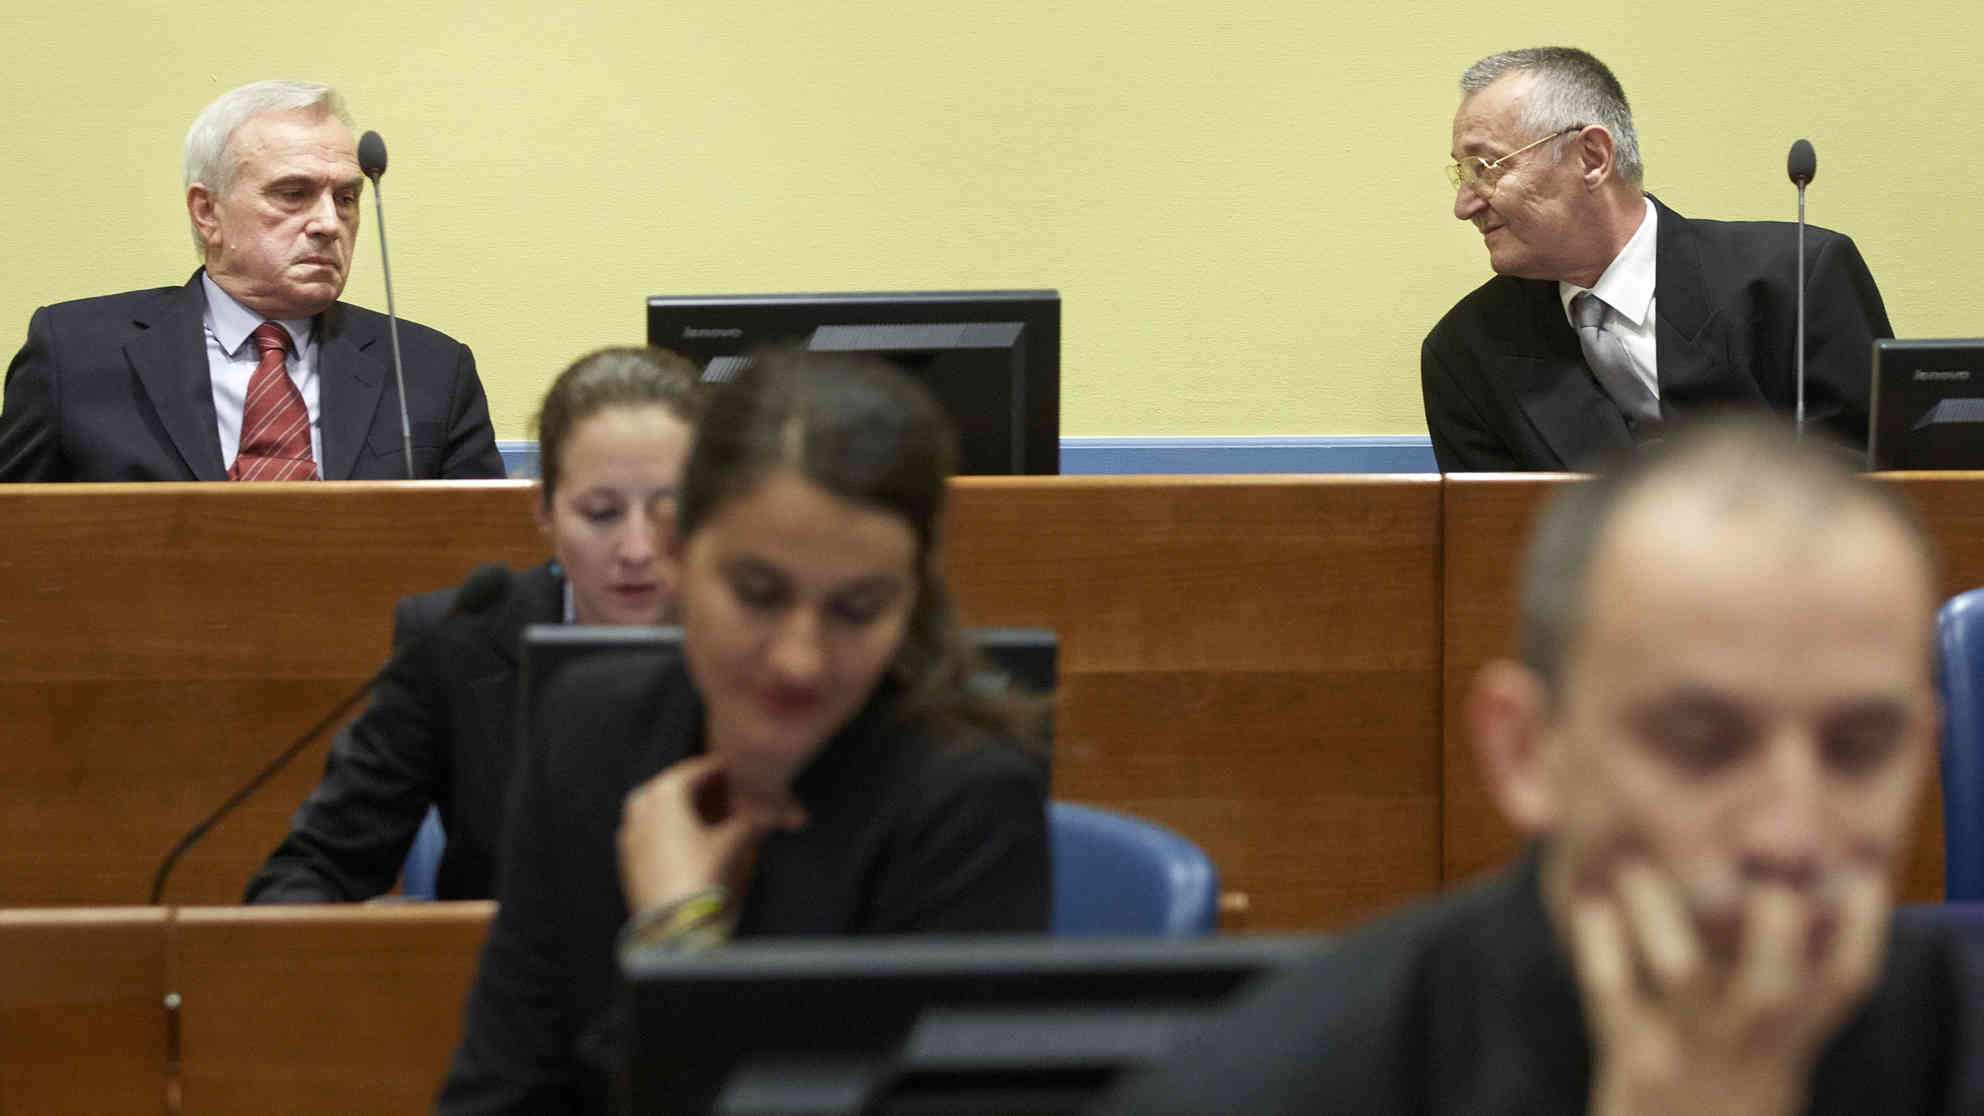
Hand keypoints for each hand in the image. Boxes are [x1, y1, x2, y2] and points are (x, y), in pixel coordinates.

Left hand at [616, 754, 806, 914]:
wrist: (674, 929)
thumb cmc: (702, 880)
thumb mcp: (736, 845)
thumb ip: (750, 824)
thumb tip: (762, 817)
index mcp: (665, 796)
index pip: (693, 770)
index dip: (716, 767)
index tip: (730, 766)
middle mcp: (642, 811)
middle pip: (667, 787)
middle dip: (691, 786)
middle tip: (715, 791)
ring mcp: (630, 838)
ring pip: (650, 809)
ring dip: (673, 808)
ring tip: (698, 816)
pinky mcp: (628, 864)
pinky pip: (644, 834)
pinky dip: (662, 831)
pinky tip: (681, 843)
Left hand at [1568, 860, 1886, 1115]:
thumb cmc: (1721, 1106)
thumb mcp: (1770, 1066)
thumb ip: (1776, 1006)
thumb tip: (1769, 909)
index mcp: (1792, 1046)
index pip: (1848, 979)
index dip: (1861, 922)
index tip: (1853, 868)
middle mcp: (1748, 1049)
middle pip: (1776, 980)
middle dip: (1769, 912)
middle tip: (1738, 857)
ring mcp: (1687, 1055)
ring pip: (1682, 971)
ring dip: (1659, 910)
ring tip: (1636, 866)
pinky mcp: (1630, 1060)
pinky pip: (1611, 991)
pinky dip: (1598, 942)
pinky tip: (1590, 908)